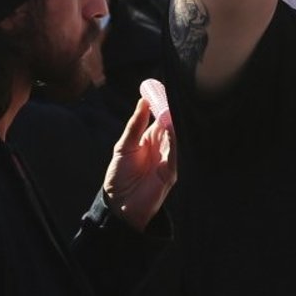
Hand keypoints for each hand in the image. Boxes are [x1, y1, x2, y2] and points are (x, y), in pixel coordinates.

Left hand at [103, 94, 175, 230]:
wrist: (119, 205)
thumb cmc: (119, 176)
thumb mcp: (123, 147)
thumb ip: (135, 125)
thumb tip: (143, 101)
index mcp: (150, 138)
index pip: (160, 117)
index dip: (162, 104)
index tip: (161, 90)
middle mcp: (162, 146)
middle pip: (171, 125)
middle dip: (171, 112)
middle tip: (170, 98)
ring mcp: (168, 158)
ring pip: (176, 137)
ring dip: (174, 125)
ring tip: (170, 112)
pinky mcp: (171, 172)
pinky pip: (175, 154)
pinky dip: (175, 142)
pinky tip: (172, 131)